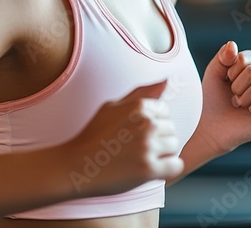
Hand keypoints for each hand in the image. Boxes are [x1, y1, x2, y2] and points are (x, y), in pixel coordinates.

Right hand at [64, 79, 182, 196]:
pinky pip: (176, 166)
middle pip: (172, 129)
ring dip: (162, 154)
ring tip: (141, 158)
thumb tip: (166, 80)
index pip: (166, 111)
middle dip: (158, 138)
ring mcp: (148, 146)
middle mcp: (146, 124)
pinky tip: (150, 170)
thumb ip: (140, 93)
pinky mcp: (149, 169)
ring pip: (175, 147)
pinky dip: (166, 170)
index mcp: (139, 106)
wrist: (75, 165)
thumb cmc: (93, 136)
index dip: (153, 123)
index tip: (137, 132)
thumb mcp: (112, 106)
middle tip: (136, 147)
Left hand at [196, 41, 250, 153]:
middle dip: (238, 85)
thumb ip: (223, 56)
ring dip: (245, 96)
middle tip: (234, 96)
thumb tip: (233, 44)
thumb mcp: (215, 72)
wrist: (212, 126)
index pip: (249, 57)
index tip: (228, 81)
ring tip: (241, 104)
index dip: (234, 70)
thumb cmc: (214, 99)